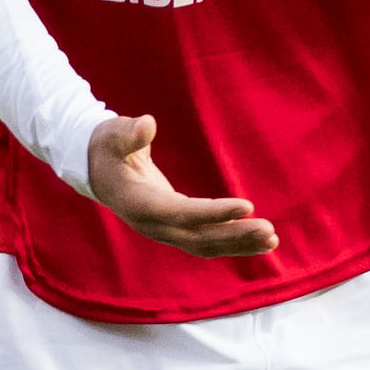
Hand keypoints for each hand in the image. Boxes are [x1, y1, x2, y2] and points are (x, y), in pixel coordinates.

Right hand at [86, 113, 277, 259]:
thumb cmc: (107, 147)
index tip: (247, 206)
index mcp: (140, 203)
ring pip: (205, 245)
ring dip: (239, 244)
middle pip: (199, 237)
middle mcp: (153, 225)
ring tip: (272, 239)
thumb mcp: (112, 134)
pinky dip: (232, 243)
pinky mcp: (174, 230)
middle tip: (269, 230)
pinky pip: (206, 242)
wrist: (97, 170)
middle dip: (235, 235)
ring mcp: (164, 231)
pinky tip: (259, 242)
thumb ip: (129, 132)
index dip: (214, 212)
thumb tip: (147, 124)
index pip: (182, 213)